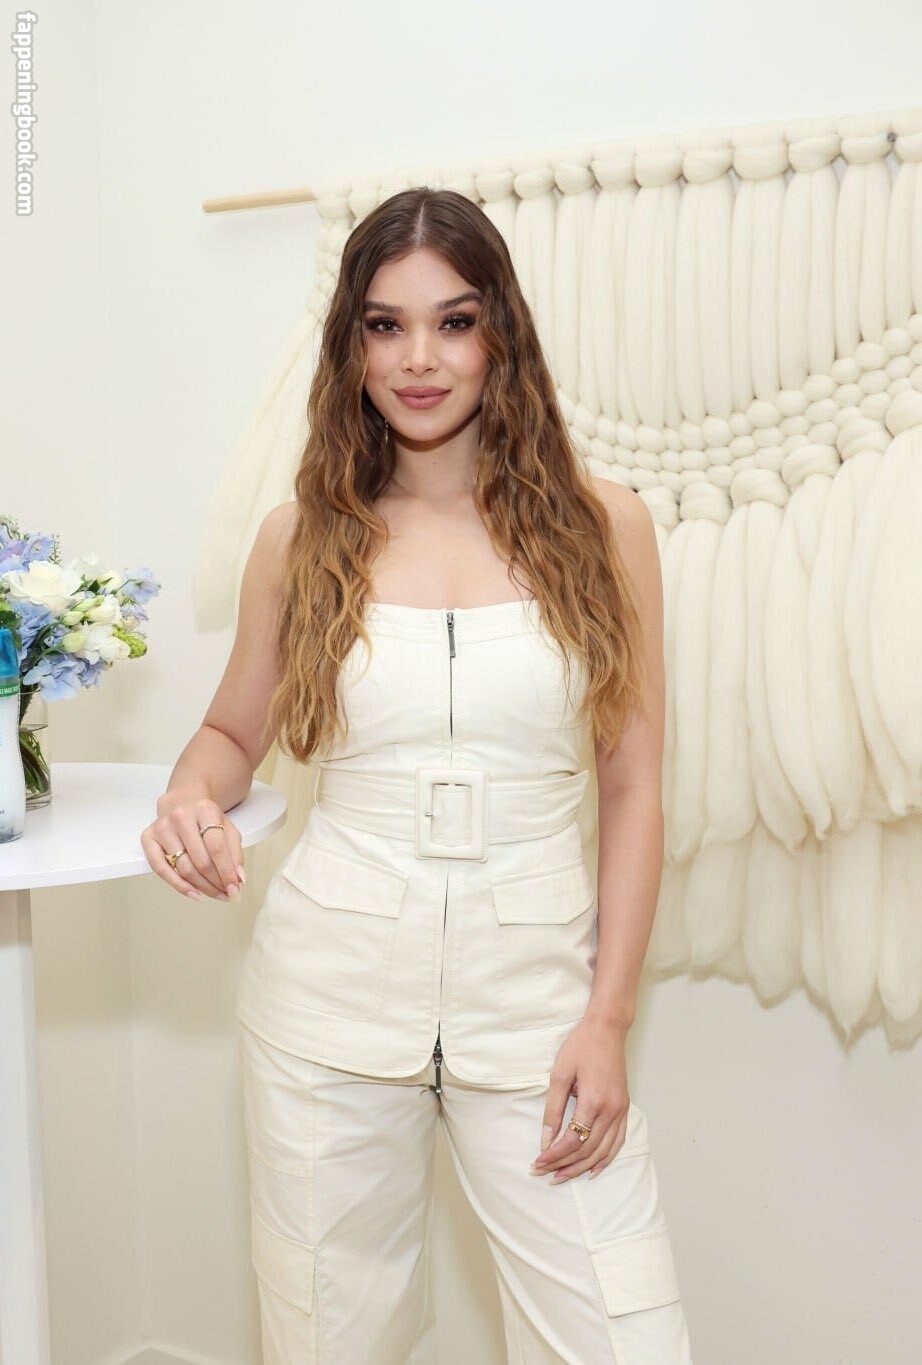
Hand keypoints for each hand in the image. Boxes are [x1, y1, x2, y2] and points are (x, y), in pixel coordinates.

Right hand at [140, 789, 245, 902]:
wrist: (182, 801)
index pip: (217, 847)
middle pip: (200, 860)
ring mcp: (162, 827)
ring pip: (183, 868)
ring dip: (202, 887)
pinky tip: (194, 893)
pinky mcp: (148, 838)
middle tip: (226, 894)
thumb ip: (235, 852)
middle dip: (216, 882)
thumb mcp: (226, 827)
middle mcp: (181, 817)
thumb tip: (238, 878)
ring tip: (214, 894)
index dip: (226, 872)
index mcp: (204, 810)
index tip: (234, 887)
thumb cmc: (205, 817)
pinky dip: (179, 886)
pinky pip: (161, 869)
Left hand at [530, 1015, 629, 1181]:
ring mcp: (621, 1110)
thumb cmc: (581, 1046)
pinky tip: (594, 1169)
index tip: (537, 1162)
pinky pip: (618, 1142)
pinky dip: (606, 1159)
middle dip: (564, 1165)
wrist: (607, 1029)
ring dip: (582, 1167)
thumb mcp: (559, 1074)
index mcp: (594, 1101)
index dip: (554, 1155)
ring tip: (562, 1176)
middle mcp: (611, 1110)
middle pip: (588, 1150)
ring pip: (603, 1151)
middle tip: (544, 1173)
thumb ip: (553, 1110)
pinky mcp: (624, 1108)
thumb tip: (546, 1140)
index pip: (573, 1141)